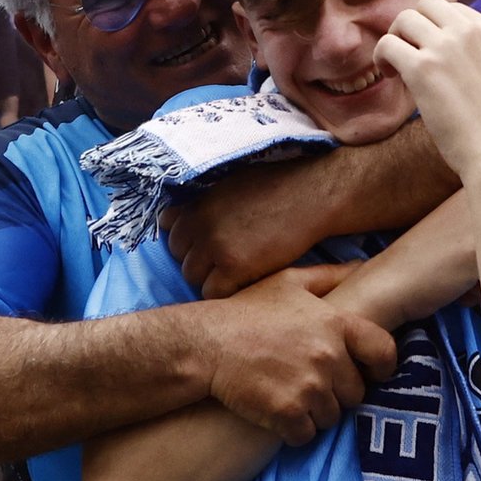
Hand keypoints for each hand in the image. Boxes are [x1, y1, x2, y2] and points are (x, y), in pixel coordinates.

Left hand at [164, 156, 330, 297]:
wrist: (312, 195)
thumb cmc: (276, 188)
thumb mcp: (229, 187)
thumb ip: (201, 206)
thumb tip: (168, 220)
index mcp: (197, 206)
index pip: (171, 234)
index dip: (191, 243)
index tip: (208, 247)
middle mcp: (200, 225)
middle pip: (181, 259)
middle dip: (201, 263)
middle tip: (228, 263)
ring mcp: (215, 247)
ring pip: (194, 278)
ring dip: (212, 279)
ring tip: (238, 273)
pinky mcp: (235, 267)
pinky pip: (213, 292)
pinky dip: (227, 291)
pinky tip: (246, 282)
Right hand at [204, 265, 397, 445]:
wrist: (203, 344)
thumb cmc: (245, 313)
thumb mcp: (288, 282)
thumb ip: (330, 276)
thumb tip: (363, 266)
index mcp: (335, 324)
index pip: (384, 352)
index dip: (380, 366)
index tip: (369, 372)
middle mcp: (328, 357)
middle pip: (355, 392)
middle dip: (335, 391)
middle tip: (307, 381)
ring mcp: (310, 387)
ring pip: (331, 416)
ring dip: (313, 411)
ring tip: (286, 393)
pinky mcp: (288, 413)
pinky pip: (306, 434)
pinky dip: (292, 429)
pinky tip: (274, 411)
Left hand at [375, 0, 480, 179]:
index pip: (453, 8)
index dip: (436, 27)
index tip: (432, 49)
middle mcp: (469, 30)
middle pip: (426, 5)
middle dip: (413, 25)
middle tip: (410, 51)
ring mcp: (444, 47)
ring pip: (403, 19)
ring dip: (395, 38)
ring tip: (398, 65)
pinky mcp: (422, 68)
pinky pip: (387, 44)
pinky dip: (382, 57)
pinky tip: (391, 75)